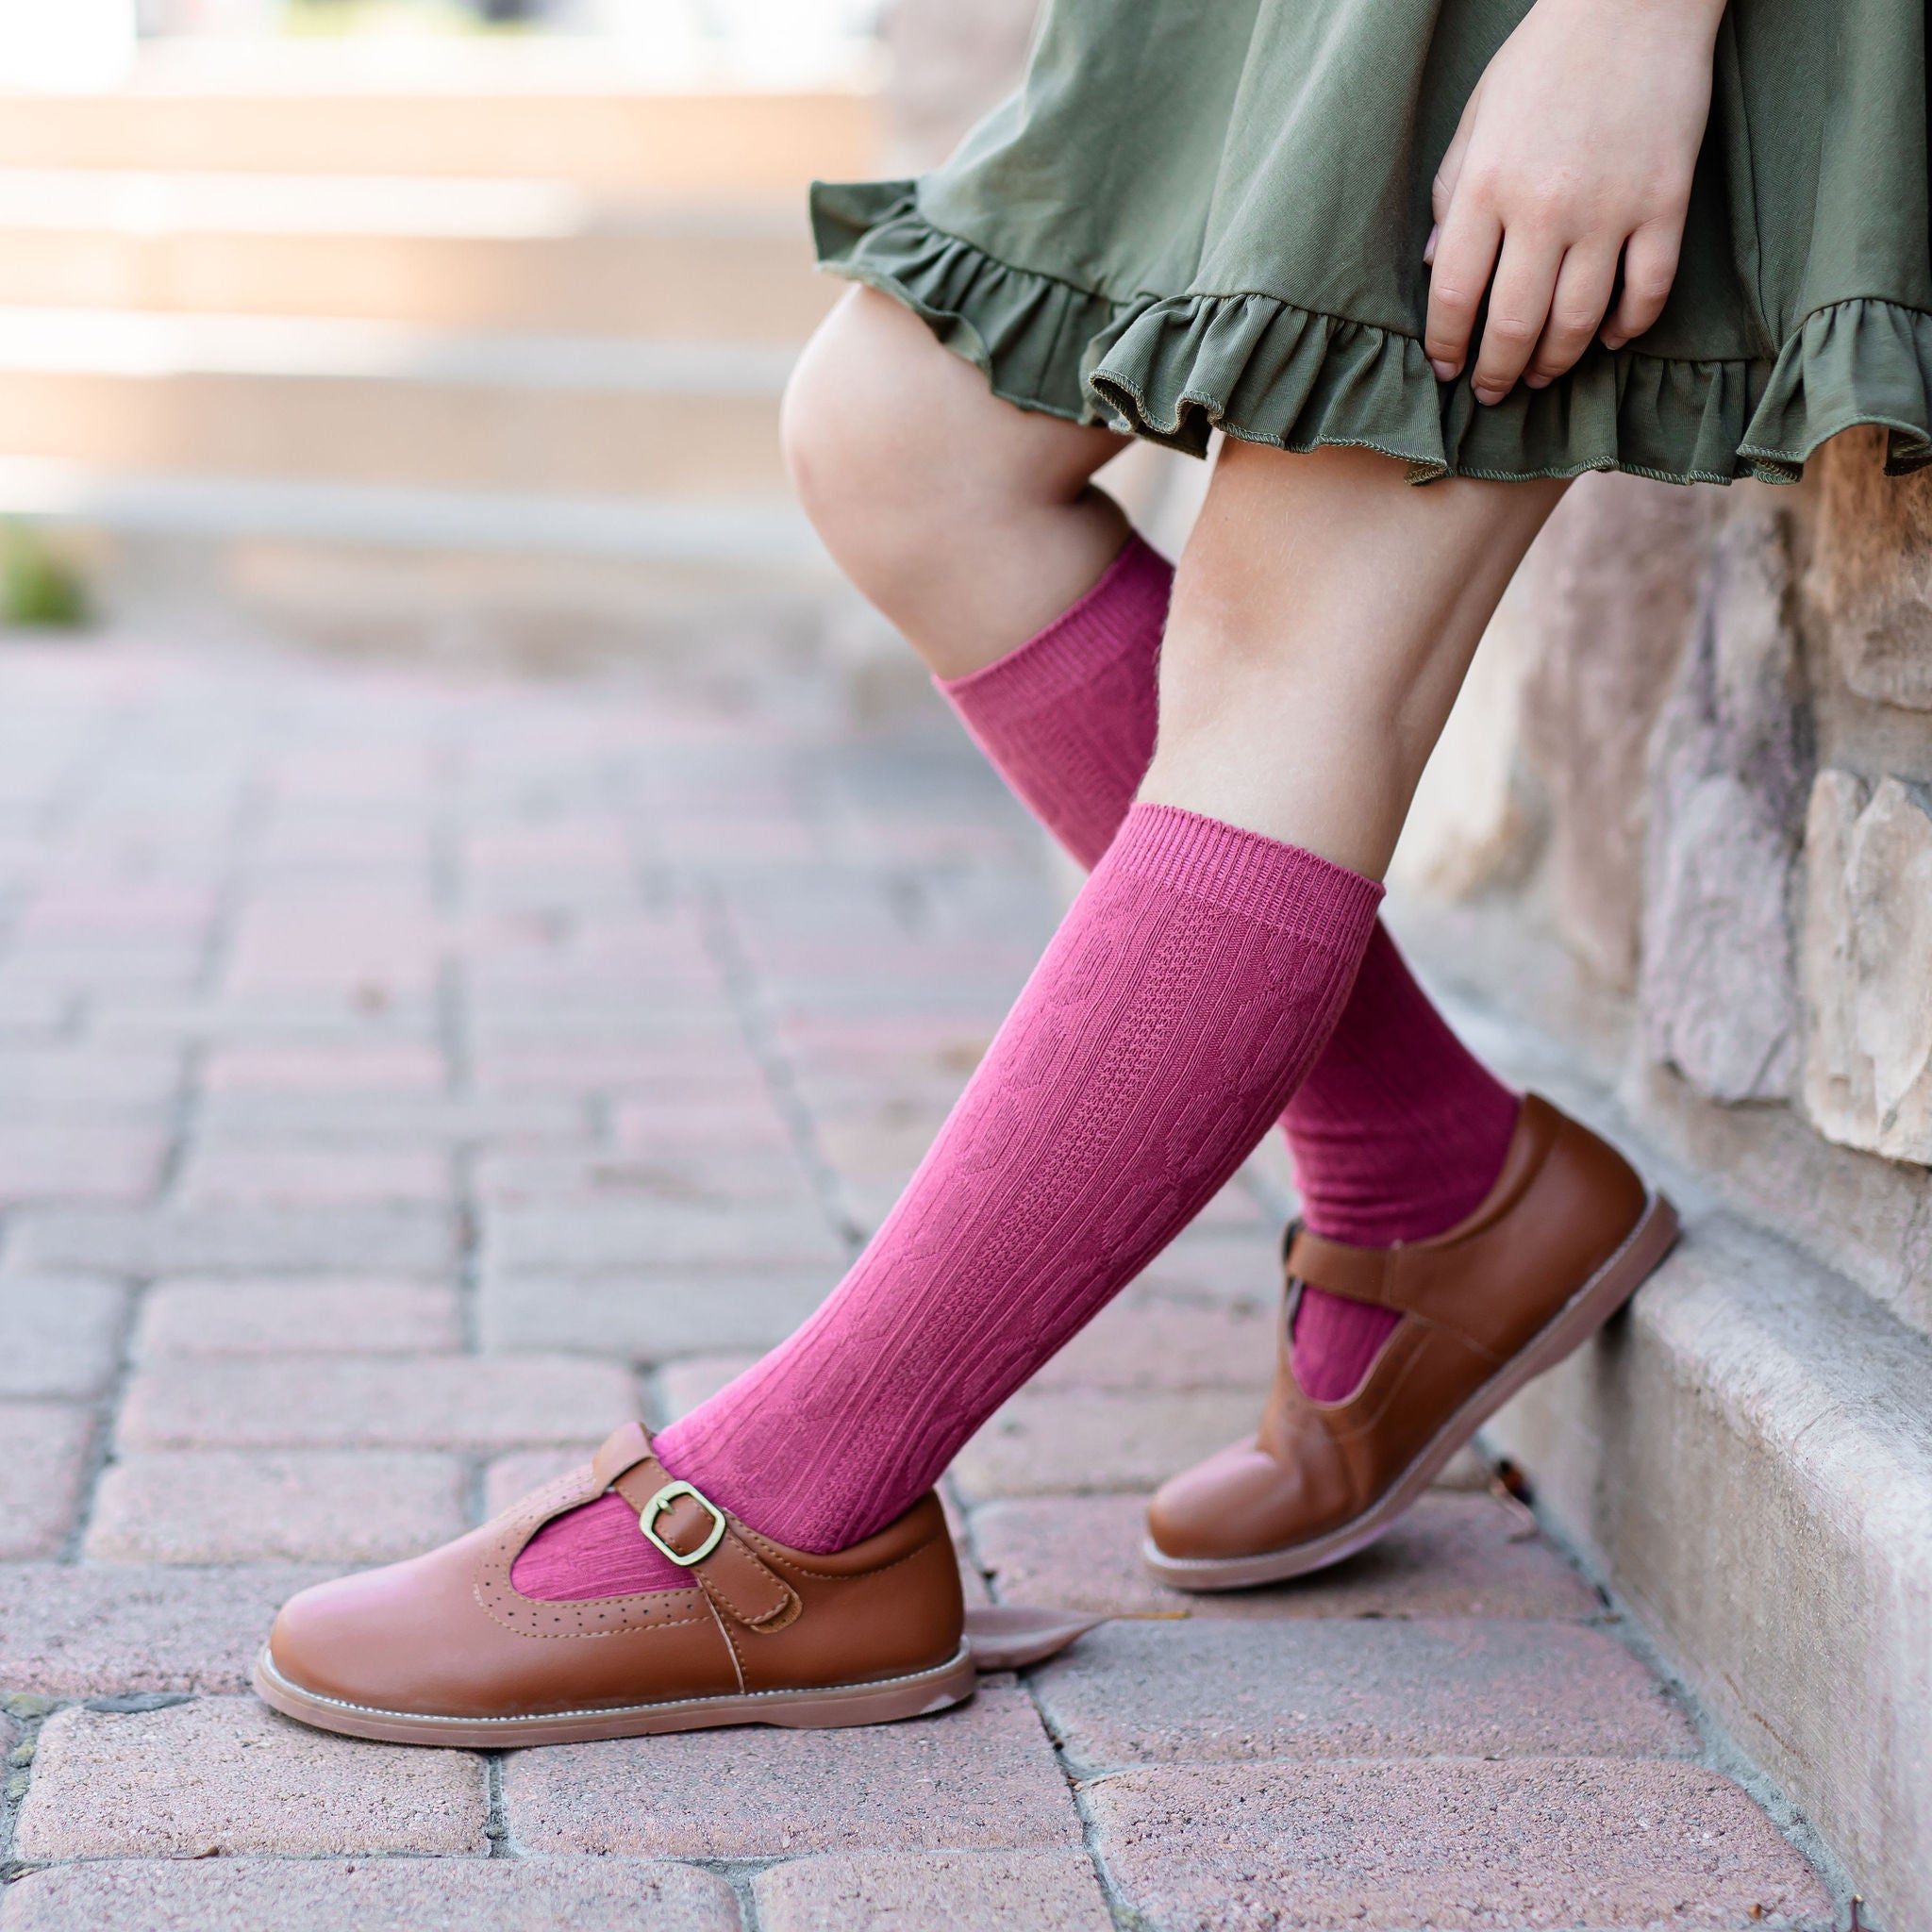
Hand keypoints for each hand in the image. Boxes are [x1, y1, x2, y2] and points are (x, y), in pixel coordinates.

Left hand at [1423, 0, 1722, 404]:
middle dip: (1497, 373)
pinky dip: (1627, 327)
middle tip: (1492, 392)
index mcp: (1485, 186)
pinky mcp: (1665, 202)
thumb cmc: (1543, 60)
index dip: (1446, 346)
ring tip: (1541, 375)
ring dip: (1555, 363)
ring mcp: (1610, 209)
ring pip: (1577, 323)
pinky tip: (1607, 339)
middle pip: (1514, 326)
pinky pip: (1648, 292)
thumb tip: (1434, 271)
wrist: (1635, 0)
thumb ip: (1450, 196)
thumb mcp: (1476, 119)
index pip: (1453, 297)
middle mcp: (1544, 207)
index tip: (1446, 368)